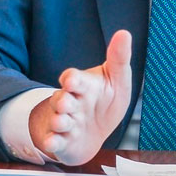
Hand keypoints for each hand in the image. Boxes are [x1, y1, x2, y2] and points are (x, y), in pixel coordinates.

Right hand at [29, 30, 131, 164]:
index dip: (71, 78)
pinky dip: (52, 141)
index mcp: (83, 85)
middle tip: (66, 102)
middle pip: (61, 99)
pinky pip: (53, 141)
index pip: (73, 78)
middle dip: (62, 100)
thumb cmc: (105, 100)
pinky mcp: (62, 141)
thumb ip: (119, 58)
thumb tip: (125, 33)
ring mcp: (65, 122)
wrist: (96, 131)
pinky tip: (51, 141)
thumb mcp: (116, 80)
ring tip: (62, 122)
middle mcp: (71, 103)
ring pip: (57, 120)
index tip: (71, 79)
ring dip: (58, 121)